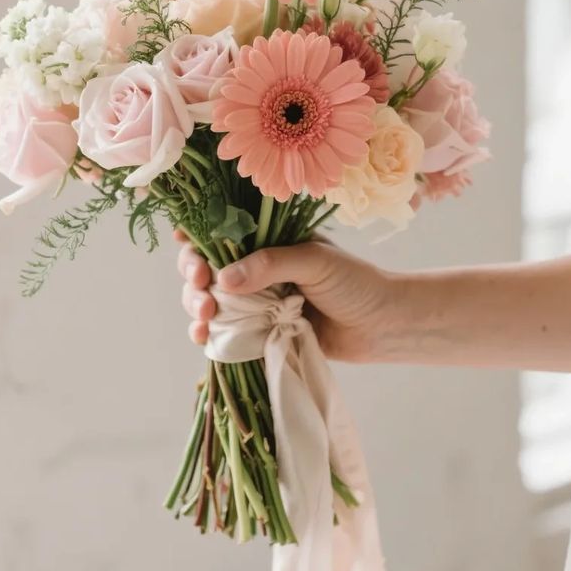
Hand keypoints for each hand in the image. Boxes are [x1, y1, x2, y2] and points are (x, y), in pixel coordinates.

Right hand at [175, 230, 403, 362]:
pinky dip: (208, 334)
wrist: (382, 326)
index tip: (188, 248)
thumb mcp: (315, 261)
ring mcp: (254, 303)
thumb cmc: (355, 282)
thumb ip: (271, 264)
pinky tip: (203, 337)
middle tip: (202, 289)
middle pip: (205, 268)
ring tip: (204, 318)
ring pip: (208, 301)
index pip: (219, 234)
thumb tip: (223, 279)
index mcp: (266, 242)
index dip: (196, 239)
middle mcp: (255, 270)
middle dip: (194, 278)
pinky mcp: (259, 334)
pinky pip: (224, 333)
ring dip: (196, 307)